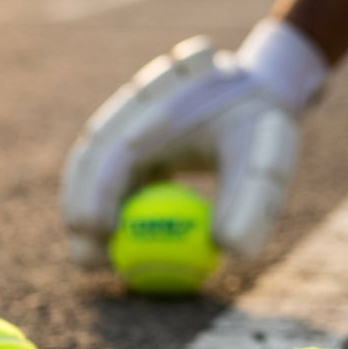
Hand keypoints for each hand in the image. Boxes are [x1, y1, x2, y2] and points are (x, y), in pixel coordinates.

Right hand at [60, 35, 301, 264]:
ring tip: (93, 260)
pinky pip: (103, 173)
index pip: (116, 148)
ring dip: (82, 211)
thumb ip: (252, 201)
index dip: (99, 192)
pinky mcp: (126, 133)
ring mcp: (125, 115)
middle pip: (90, 155)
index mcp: (166, 100)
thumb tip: (226, 248)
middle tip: (88, 261)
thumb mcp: (269, 158)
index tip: (102, 237)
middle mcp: (136, 102)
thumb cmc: (262, 126)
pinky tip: (108, 242)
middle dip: (79, 209)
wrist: (258, 87)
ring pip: (88, 165)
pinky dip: (101, 206)